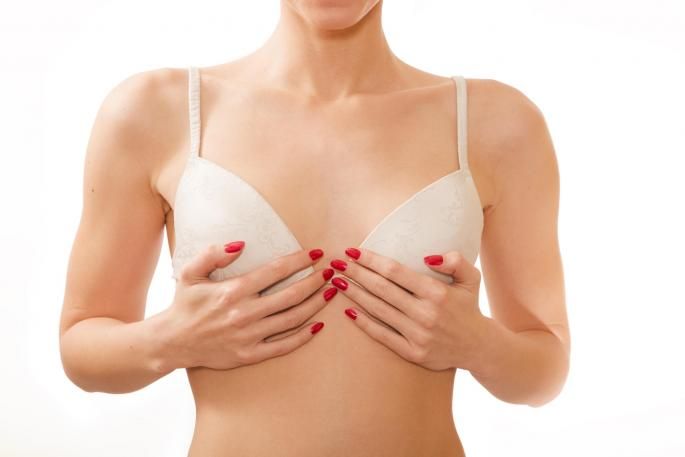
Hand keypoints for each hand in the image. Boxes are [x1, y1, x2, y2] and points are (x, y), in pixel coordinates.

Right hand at [161, 242, 336, 370]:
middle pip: (291, 295)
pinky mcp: (250, 354)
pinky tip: (318, 325)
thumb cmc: (185, 304)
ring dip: (315, 304)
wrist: (172, 342)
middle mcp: (244, 313)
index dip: (299, 261)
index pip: (275, 271)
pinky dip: (304, 336)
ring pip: (292, 319)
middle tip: (331, 271)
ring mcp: (249, 336)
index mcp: (233, 291)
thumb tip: (241, 245)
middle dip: (315, 281)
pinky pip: (284, 345)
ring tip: (331, 292)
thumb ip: (214, 254)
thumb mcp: (191, 273)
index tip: (316, 253)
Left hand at [329, 248, 483, 370]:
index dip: (371, 260)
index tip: (353, 251)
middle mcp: (425, 314)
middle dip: (356, 274)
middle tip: (337, 263)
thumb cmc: (468, 307)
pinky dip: (364, 323)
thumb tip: (427, 257)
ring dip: (355, 295)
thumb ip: (455, 261)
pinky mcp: (413, 353)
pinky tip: (348, 311)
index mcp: (437, 293)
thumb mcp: (471, 278)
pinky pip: (383, 336)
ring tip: (337, 282)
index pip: (395, 272)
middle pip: (381, 289)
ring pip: (378, 310)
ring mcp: (418, 335)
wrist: (478, 347)